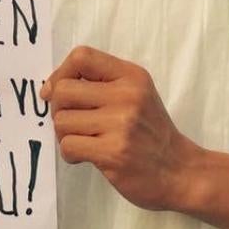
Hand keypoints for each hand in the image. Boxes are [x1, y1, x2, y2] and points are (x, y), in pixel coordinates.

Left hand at [42, 46, 195, 210]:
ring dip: (65, 135)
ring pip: (62, 121)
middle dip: (58, 109)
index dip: (60, 73)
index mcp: (131, 76)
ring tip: (84, 141)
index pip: (81, 57)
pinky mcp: (114, 153)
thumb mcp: (135, 94)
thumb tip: (49, 88)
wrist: (180, 171)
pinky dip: (70, 154)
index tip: (57, 92)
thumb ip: (100, 83)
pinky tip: (86, 156)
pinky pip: (68, 146)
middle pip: (63, 90)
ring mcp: (121, 124)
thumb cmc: (150, 132)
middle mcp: (127, 95)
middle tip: (73, 123)